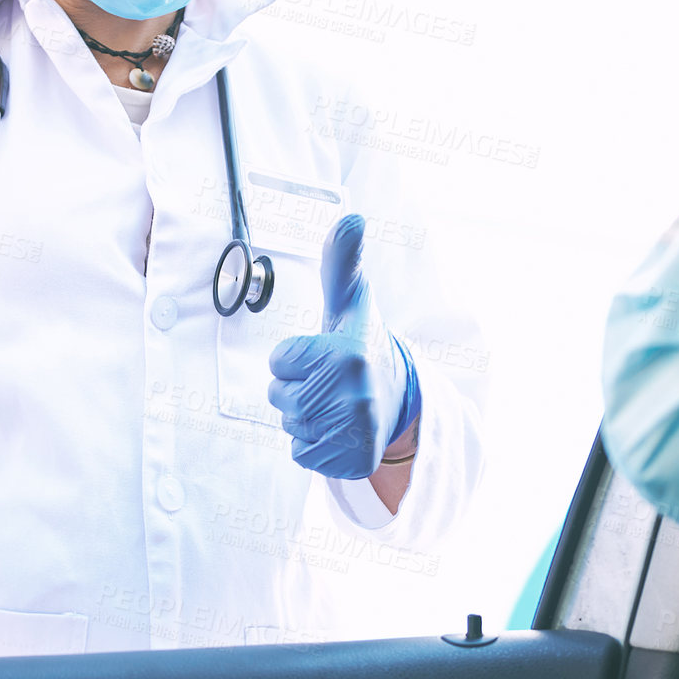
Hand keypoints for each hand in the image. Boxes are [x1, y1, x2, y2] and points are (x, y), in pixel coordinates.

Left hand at [267, 214, 420, 479]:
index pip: (280, 361)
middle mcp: (353, 395)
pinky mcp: (352, 462)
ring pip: (290, 426)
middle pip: (280, 396)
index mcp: (347, 354)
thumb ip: (342, 262)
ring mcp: (355, 432)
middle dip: (295, 389)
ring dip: (303, 417)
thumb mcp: (350, 303)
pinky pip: (301, 455)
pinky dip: (313, 446)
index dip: (294, 358)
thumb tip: (352, 216)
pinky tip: (337, 430)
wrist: (398, 397)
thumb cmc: (360, 343)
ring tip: (334, 405)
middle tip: (329, 382)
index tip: (323, 354)